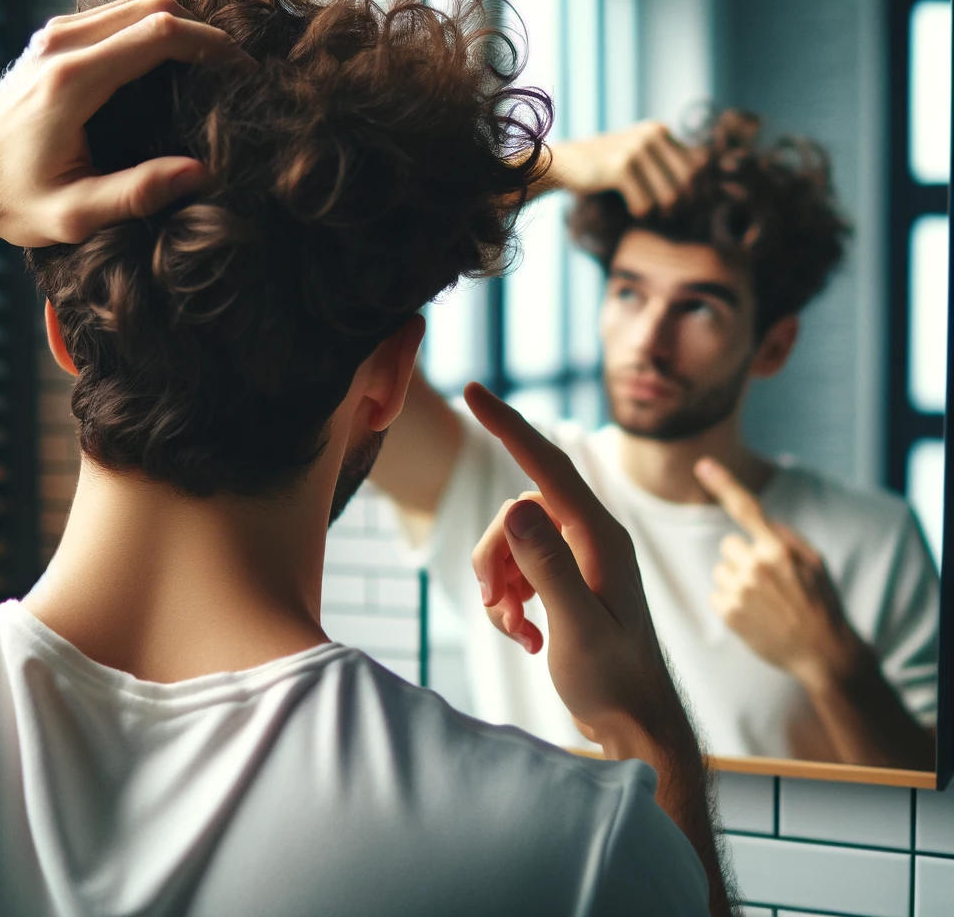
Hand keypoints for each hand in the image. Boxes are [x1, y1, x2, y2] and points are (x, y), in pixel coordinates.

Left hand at [0, 0, 247, 254]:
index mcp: (74, 83)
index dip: (213, 46)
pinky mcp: (52, 41)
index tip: (245, 71)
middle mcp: (62, 46)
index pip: (160, 34)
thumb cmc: (16, 202)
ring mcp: (54, 37)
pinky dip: (153, 31)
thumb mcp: (78, 214)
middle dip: (205, 33)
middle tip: (237, 72)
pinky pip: (116, 17)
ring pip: (136, 5)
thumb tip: (201, 173)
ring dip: (181, 28)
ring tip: (211, 69)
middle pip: (154, 7)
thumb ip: (140, 193)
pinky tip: (171, 69)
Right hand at [464, 382, 684, 751]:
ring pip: (511, 543)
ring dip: (501, 587)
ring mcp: (578, 557)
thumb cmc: (615, 679)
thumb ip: (549, 567)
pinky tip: (527, 638)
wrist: (636, 721)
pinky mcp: (566, 579)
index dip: (508, 425)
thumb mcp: (579, 626)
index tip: (474, 389)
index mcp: (600, 535)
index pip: (547, 465)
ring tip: (518, 631)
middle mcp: (590, 536)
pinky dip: (510, 602)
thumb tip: (515, 509)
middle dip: (495, 558)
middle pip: (516, 515)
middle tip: (498, 607)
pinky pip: (517, 570)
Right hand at [545, 119, 700, 212]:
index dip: (701, 190)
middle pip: (689, 181)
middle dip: (685, 205)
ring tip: (652, 214)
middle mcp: (652, 134)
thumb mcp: (639, 158)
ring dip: (663, 213)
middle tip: (670, 215)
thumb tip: (707, 192)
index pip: (700, 164)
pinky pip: (645, 205)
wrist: (565, 164)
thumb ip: (667, 164)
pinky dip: (641, 214)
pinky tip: (631, 210)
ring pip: (670, 196)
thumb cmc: (606, 168)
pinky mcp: (620, 167)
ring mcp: (636, 149)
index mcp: (660, 131)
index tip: (689, 207)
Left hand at [694, 457, 865, 689]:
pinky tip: (754, 614)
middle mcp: (756, 566)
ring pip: (722, 570)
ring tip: (764, 601)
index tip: (703, 465)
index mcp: (778, 550)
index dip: (724, 484)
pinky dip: (730, 602)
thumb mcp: (815, 564)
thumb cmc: (820, 603)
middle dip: (743, 557)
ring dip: (736, 581)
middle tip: (768, 580)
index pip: (747, 509)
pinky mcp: (728, 612)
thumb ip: (786, 539)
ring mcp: (740, 590)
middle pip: (729, 545)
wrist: (823, 653)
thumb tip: (761, 522)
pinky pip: (716, 594)